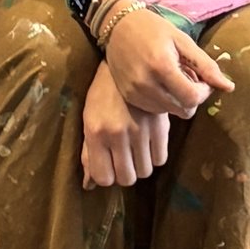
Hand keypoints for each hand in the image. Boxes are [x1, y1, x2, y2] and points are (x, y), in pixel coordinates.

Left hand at [82, 51, 173, 187]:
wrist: (127, 63)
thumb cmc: (103, 93)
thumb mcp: (89, 119)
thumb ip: (88, 152)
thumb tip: (89, 185)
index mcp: (96, 132)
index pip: (103, 177)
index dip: (107, 176)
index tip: (109, 167)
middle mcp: (118, 134)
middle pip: (127, 178)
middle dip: (125, 173)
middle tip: (124, 160)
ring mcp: (141, 131)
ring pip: (145, 171)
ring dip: (141, 165)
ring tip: (136, 151)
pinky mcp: (160, 126)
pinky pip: (161, 158)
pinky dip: (155, 156)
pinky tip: (149, 144)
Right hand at [90, 0, 233, 119]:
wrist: (117, 24)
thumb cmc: (153, 28)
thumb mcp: (182, 40)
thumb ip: (206, 65)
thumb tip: (229, 87)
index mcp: (162, 67)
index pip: (192, 98)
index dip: (203, 92)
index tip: (202, 80)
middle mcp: (146, 84)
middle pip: (183, 110)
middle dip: (192, 98)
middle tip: (189, 78)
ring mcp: (135, 92)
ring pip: (170, 112)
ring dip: (178, 100)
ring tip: (173, 79)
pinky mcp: (128, 97)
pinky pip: (155, 109)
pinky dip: (164, 101)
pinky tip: (160, 83)